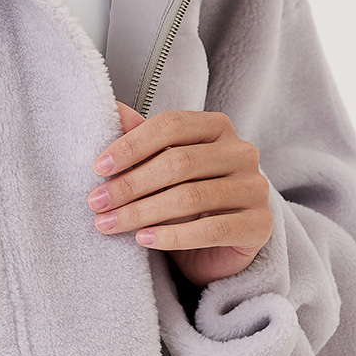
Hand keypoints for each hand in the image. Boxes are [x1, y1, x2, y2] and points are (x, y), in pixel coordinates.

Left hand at [87, 103, 272, 285]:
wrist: (220, 248)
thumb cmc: (187, 201)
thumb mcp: (161, 166)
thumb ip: (141, 139)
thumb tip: (112, 107)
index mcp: (217, 127)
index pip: (171, 125)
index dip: (131, 145)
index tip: (98, 168)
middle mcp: (242, 152)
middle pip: (179, 162)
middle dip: (130, 184)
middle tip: (96, 202)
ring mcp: (254, 188)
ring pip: (191, 197)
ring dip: (142, 212)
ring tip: (109, 223)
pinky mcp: (259, 225)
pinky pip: (211, 230)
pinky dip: (172, 236)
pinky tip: (143, 240)